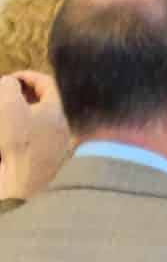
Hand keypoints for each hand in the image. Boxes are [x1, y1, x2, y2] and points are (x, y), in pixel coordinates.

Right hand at [0, 70, 69, 201]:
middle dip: (25, 94)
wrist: (26, 185)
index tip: (10, 78)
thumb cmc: (19, 143)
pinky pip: (39, 137)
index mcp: (60, 112)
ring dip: (23, 111)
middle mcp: (65, 127)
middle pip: (46, 102)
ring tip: (6, 112)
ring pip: (42, 119)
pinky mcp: (50, 159)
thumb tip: (11, 84)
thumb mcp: (8, 106)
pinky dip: (24, 129)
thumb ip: (9, 86)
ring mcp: (59, 145)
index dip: (27, 76)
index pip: (49, 84)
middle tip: (7, 94)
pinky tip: (10, 133)